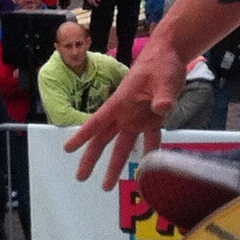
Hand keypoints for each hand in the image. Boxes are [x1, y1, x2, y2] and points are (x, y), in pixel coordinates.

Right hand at [66, 39, 187, 188]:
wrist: (171, 55)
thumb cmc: (160, 62)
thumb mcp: (162, 78)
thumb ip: (163, 95)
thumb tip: (162, 107)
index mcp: (120, 102)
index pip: (97, 122)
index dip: (82, 136)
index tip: (67, 148)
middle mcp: (126, 113)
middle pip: (104, 139)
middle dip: (91, 158)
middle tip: (81, 177)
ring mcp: (138, 117)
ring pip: (123, 144)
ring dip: (116, 164)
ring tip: (106, 184)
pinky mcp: (153, 118)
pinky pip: (150, 139)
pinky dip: (150, 152)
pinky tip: (149, 167)